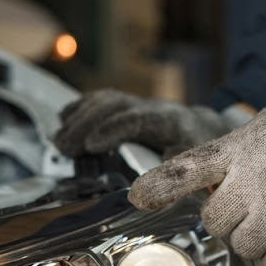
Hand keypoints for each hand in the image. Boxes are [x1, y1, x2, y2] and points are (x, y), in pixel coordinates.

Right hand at [53, 89, 250, 156]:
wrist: (206, 131)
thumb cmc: (201, 152)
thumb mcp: (202, 162)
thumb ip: (183, 164)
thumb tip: (167, 161)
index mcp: (171, 122)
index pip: (138, 120)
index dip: (113, 130)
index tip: (91, 145)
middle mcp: (152, 108)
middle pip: (115, 106)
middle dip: (86, 124)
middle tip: (64, 147)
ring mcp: (139, 104)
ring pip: (106, 100)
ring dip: (79, 117)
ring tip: (59, 140)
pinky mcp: (128, 107)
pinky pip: (103, 100)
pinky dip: (81, 107)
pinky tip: (64, 118)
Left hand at [128, 84, 265, 265]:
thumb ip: (240, 146)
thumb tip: (216, 171)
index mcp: (243, 147)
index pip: (189, 168)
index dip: (159, 186)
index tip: (137, 198)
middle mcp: (255, 181)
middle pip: (214, 221)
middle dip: (226, 218)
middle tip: (250, 206)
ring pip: (242, 246)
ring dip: (254, 239)